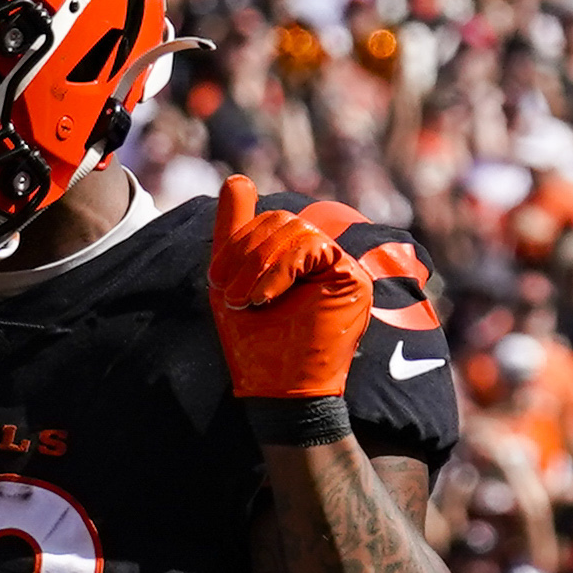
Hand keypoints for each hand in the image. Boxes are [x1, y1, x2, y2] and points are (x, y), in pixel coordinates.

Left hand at [209, 174, 372, 409]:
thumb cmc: (255, 346)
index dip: (237, 242)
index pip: (265, 220)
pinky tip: (269, 298)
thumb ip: (233, 231)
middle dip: (246, 253)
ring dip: (259, 264)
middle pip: (279, 220)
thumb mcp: (232, 280)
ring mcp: (339, 266)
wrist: (280, 392)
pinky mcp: (352, 277)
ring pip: (294, 229)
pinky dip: (281, 269)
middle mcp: (320, 259)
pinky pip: (312, 245)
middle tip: (232, 295)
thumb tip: (237, 180)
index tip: (219, 281)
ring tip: (248, 301)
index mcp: (294, 257)